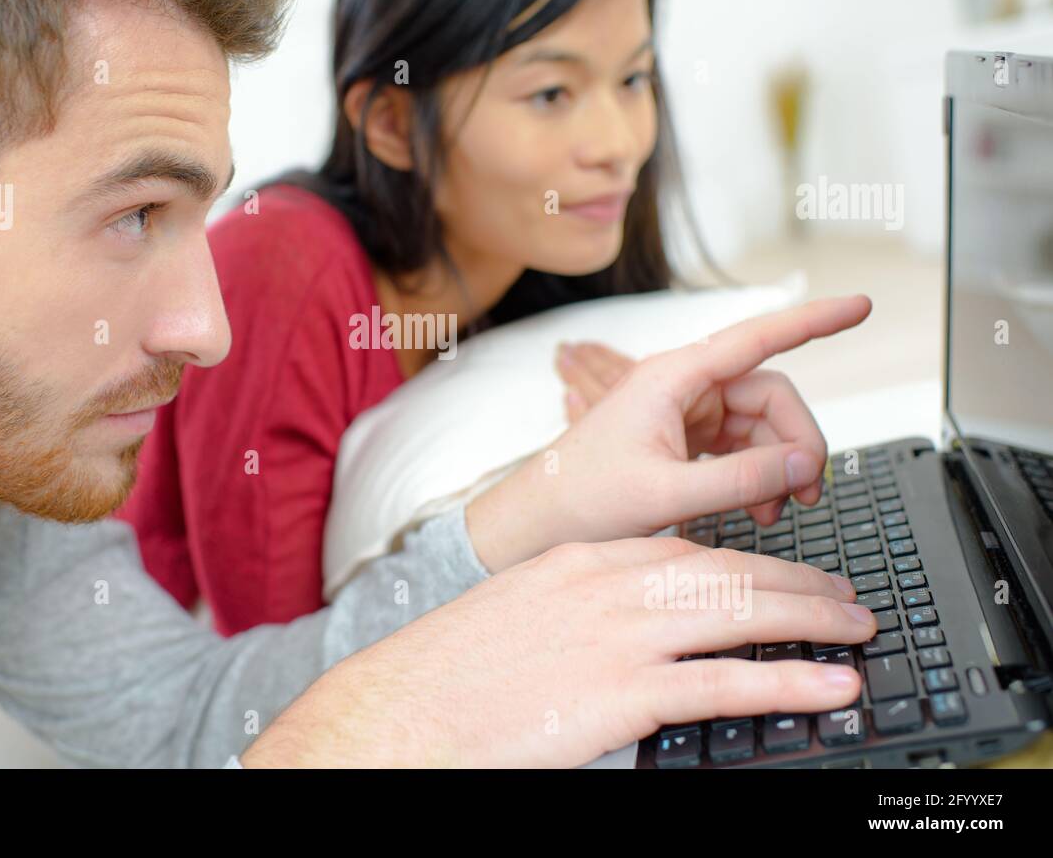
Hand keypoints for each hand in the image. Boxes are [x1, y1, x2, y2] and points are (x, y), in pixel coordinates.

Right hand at [241, 535, 872, 766]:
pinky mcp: (623, 693)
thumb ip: (586, 610)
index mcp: (584, 562)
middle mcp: (609, 586)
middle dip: (799, 584)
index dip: (753, 564)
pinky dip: (787, 683)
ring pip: (741, 615)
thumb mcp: (523, 614)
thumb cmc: (450, 670)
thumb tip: (639, 628)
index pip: (689, 552)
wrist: (402, 707)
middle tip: (845, 599)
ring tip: (857, 632)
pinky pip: (725, 684)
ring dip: (811, 622)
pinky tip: (828, 686)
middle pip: (729, 573)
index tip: (787, 576)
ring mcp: (619, 636)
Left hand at [468, 295, 871, 571]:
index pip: (757, 337)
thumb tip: (805, 465)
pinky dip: (757, 476)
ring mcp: (684, 412)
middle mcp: (682, 385)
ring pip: (760, 425)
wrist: (536, 522)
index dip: (814, 320)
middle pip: (770, 396)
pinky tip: (758, 509)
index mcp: (672, 377)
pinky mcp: (682, 439)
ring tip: (777, 513)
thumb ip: (740, 480)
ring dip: (779, 467)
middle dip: (798, 443)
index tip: (861, 306)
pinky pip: (740, 446)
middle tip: (806, 496)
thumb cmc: (582, 498)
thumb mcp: (665, 493)